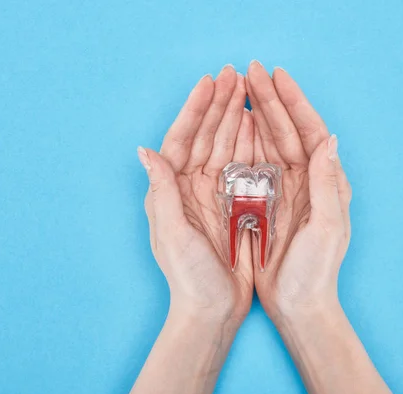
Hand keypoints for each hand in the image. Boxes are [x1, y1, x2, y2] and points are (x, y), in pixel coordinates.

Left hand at [137, 65, 253, 324]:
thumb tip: (144, 150)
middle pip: (206, 136)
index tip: (209, 83)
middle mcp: (192, 187)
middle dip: (219, 105)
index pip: (182, 140)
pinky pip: (244, 167)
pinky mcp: (237, 205)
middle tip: (235, 75)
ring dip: (236, 118)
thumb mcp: (171, 234)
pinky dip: (251, 144)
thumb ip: (161, 191)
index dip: (195, 110)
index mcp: (173, 190)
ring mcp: (216, 194)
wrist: (212, 309)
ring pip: (226, 146)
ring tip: (247, 91)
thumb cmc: (187, 276)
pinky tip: (258, 125)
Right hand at [246, 61, 392, 393]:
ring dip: (255, 114)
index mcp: (325, 182)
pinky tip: (231, 127)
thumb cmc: (317, 272)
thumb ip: (329, 184)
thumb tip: (330, 138)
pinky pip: (252, 164)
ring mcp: (284, 189)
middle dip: (269, 99)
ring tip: (238, 90)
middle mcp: (306, 180)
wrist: (298, 304)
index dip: (295, 102)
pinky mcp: (265, 202)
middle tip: (249, 72)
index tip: (276, 76)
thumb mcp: (328, 228)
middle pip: (287, 130)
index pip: (311, 131)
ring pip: (268, 142)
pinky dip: (243, 143)